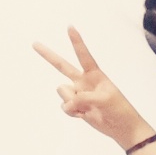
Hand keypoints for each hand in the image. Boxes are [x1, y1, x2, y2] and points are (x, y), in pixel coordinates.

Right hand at [35, 27, 153, 149]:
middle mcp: (84, 81)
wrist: (121, 128)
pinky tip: (84, 115)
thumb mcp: (104, 99)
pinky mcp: (75, 106)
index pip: (84, 55)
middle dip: (48, 55)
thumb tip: (68, 103)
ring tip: (88, 108)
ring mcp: (78, 94)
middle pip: (62, 66)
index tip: (70, 26)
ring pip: (62, 92)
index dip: (77, 42)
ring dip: (72, 102)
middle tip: (34, 43)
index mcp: (95, 75)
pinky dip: (72, 112)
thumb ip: (83, 98)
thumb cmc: (119, 109)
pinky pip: (64, 106)